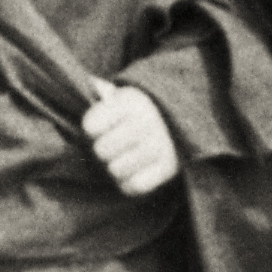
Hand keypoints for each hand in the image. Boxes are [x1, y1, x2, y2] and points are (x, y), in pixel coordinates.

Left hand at [80, 81, 180, 198]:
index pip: (90, 126)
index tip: (100, 128)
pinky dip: (129, 184)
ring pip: (116, 171)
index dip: (91, 130)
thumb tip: (87, 85)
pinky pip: (134, 187)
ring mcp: (160, 146)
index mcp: (131, 101)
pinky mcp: (169, 168)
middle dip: (103, 150)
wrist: (184, 120)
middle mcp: (147, 121)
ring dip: (115, 168)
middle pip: (102, 151)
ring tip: (123, 158)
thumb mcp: (123, 97)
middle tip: (112, 146)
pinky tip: (134, 172)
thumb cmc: (139, 112)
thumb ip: (101, 94)